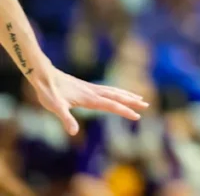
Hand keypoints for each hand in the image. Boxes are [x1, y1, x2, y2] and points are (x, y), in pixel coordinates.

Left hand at [29, 63, 148, 135]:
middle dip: (132, 101)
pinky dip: (118, 91)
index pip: (111, 105)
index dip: (125, 111)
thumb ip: (65, 119)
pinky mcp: (87, 86)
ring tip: (139, 98)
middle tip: (146, 105)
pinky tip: (118, 93)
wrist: (44, 75)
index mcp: (89, 98)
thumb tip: (73, 133)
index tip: (137, 116)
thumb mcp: (55, 108)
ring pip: (114, 91)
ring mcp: (91, 88)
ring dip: (127, 95)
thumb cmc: (49, 92)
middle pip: (117, 96)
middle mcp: (93, 91)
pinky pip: (108, 89)